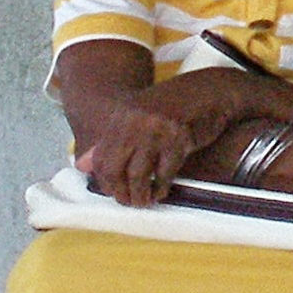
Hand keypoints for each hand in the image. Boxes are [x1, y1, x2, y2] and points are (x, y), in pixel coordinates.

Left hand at [77, 98, 192, 206]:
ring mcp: (157, 129)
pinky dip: (162, 187)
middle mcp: (135, 121)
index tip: (114, 191)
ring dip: (141, 195)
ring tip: (145, 201)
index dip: (105, 181)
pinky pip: (165, 173)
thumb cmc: (175, 106)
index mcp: (122, 115)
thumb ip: (111, 140)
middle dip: (120, 192)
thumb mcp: (138, 118)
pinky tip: (162, 189)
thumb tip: (82, 164)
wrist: (210, 90)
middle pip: (115, 169)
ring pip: (139, 175)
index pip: (101, 157)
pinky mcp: (179, 138)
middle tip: (129, 201)